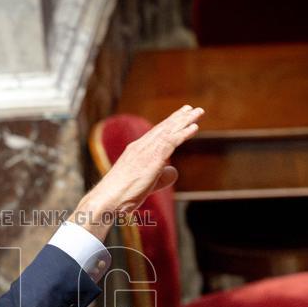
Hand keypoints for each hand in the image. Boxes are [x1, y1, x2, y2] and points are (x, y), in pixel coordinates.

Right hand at [72, 104, 203, 239]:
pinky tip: (194, 127)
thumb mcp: (144, 184)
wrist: (109, 198)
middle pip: (163, 128)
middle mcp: (140, 146)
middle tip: (192, 108)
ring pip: (169, 131)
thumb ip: (161, 177)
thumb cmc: (122, 195)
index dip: (168, 124)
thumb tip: (174, 171)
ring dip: (185, 121)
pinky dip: (183, 133)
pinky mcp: (153, 157)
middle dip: (178, 118)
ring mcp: (146, 150)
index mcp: (135, 151)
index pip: (155, 134)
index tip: (179, 116)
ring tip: (198, 112)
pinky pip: (171, 141)